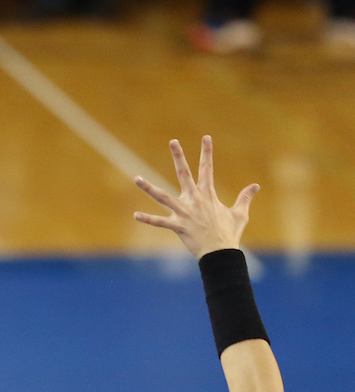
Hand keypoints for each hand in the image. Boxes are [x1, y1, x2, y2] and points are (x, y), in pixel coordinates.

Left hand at [133, 136, 259, 258]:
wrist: (220, 254)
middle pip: (184, 173)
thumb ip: (245, 198)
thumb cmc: (229, 234)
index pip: (207, 168)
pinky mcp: (177, 226)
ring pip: (163, 196)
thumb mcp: (240, 214)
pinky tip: (135, 215)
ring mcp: (184, 212)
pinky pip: (159, 222)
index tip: (206, 137)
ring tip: (136, 178)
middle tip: (173, 141)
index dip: (207, 152)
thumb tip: (256, 186)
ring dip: (149, 187)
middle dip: (179, 157)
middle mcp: (194, 200)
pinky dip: (147, 219)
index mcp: (208, 195)